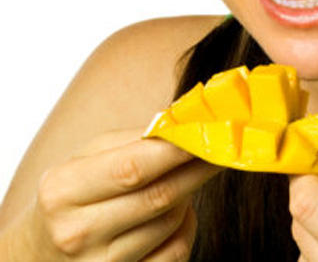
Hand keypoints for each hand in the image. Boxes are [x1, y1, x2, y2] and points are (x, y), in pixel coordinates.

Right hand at [25, 129, 219, 260]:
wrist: (38, 253)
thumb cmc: (71, 194)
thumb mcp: (85, 157)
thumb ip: (132, 139)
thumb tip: (182, 126)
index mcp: (63, 190)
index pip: (132, 167)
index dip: (177, 150)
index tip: (209, 131)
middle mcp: (77, 233)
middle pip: (159, 197)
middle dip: (197, 168)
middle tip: (221, 147)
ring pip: (171, 223)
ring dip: (190, 193)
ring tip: (188, 174)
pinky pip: (175, 254)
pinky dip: (187, 227)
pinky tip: (182, 210)